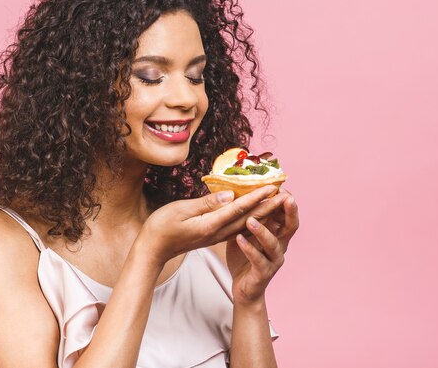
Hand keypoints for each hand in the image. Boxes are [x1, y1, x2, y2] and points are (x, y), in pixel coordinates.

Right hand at [138, 185, 288, 265]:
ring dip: (263, 212)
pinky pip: (237, 227)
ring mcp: (216, 236)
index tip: (273, 187)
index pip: (239, 209)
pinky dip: (250, 219)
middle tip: (285, 192)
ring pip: (245, 223)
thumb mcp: (181, 210)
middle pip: (248, 218)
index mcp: (210, 225)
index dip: (257, 197)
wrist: (152, 250)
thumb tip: (230, 195)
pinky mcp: (213, 236)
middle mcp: (217, 232)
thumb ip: (207, 203)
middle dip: (268, 205)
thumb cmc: (161, 228)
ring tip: (278, 201)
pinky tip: (259, 214)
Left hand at [226, 189, 298, 304]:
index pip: (287, 214)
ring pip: (273, 244)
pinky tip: (239, 239)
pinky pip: (258, 260)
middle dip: (289, 211)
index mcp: (278, 234)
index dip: (286, 201)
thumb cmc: (245, 257)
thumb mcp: (247, 233)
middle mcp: (280, 246)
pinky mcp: (263, 273)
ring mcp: (274, 260)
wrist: (244, 289)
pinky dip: (248, 249)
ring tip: (250, 220)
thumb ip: (250, 217)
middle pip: (291, 227)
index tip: (281, 186)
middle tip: (285, 197)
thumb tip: (242, 193)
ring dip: (262, 231)